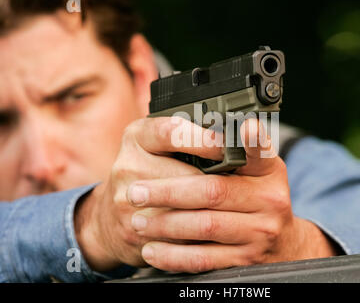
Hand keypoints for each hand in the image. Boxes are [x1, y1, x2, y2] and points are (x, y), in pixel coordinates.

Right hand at [74, 116, 222, 270]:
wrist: (109, 216)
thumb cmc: (145, 172)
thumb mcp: (157, 144)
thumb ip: (187, 138)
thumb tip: (236, 135)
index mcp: (138, 137)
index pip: (172, 133)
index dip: (204, 140)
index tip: (227, 146)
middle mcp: (128, 165)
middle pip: (186, 175)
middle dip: (218, 183)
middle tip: (241, 187)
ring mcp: (127, 200)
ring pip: (186, 209)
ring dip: (213, 211)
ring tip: (231, 210)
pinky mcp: (132, 230)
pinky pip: (178, 234)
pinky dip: (200, 235)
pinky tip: (212, 232)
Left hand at [127, 118, 338, 272]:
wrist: (281, 244)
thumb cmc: (254, 197)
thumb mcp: (255, 170)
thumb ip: (234, 151)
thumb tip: (201, 125)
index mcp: (268, 170)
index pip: (257, 150)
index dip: (249, 141)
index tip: (242, 129)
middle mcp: (270, 199)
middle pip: (213, 191)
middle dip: (168, 192)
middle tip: (135, 192)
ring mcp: (261, 232)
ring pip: (205, 225)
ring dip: (165, 224)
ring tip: (138, 220)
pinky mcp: (247, 260)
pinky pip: (204, 259)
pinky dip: (173, 256)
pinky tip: (153, 250)